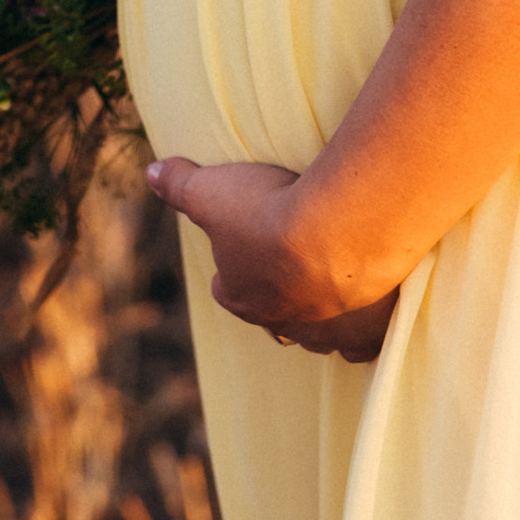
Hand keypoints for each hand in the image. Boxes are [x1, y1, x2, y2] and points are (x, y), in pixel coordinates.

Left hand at [145, 155, 398, 362]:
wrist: (336, 233)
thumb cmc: (268, 212)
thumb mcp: (212, 190)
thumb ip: (180, 183)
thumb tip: (151, 172)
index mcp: (240, 295)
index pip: (227, 289)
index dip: (231, 271)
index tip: (242, 248)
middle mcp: (279, 322)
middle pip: (273, 317)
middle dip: (278, 297)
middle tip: (290, 270)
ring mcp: (325, 333)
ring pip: (317, 335)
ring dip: (320, 315)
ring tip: (332, 288)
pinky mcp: (365, 333)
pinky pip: (360, 347)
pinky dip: (361, 334)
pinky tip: (368, 316)